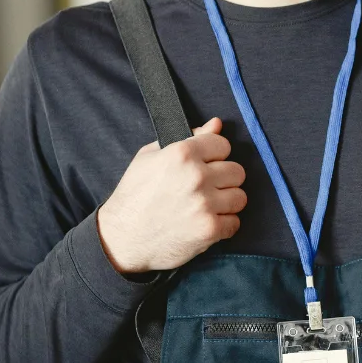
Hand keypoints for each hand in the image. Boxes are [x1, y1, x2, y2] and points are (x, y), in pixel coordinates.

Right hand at [98, 117, 247, 272]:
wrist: (121, 238)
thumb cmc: (134, 196)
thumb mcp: (150, 157)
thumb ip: (188, 137)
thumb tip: (216, 124)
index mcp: (182, 154)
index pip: (223, 145)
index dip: (215, 155)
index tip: (206, 165)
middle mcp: (196, 176)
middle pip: (236, 171)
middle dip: (223, 179)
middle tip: (206, 188)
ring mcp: (205, 204)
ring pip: (240, 197)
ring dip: (226, 203)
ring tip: (207, 206)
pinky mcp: (209, 229)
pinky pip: (235, 222)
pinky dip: (223, 225)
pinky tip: (205, 223)